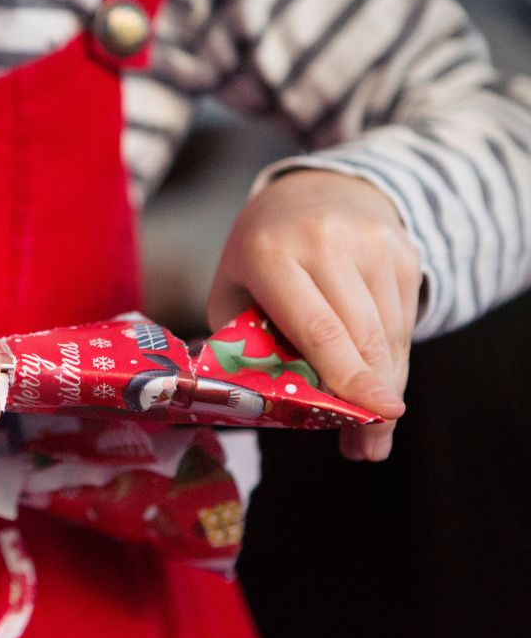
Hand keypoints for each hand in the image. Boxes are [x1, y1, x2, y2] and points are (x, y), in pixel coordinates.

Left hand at [207, 170, 421, 460]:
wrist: (313, 191)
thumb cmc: (260, 253)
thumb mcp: (234, 290)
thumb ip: (248, 341)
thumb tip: (276, 404)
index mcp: (271, 254)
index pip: (318, 327)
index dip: (346, 377)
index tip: (371, 416)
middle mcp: (326, 242)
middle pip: (362, 337)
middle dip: (369, 400)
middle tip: (369, 447)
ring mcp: (373, 243)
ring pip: (389, 334)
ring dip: (385, 387)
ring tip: (374, 429)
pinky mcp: (403, 251)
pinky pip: (403, 320)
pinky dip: (393, 359)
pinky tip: (380, 385)